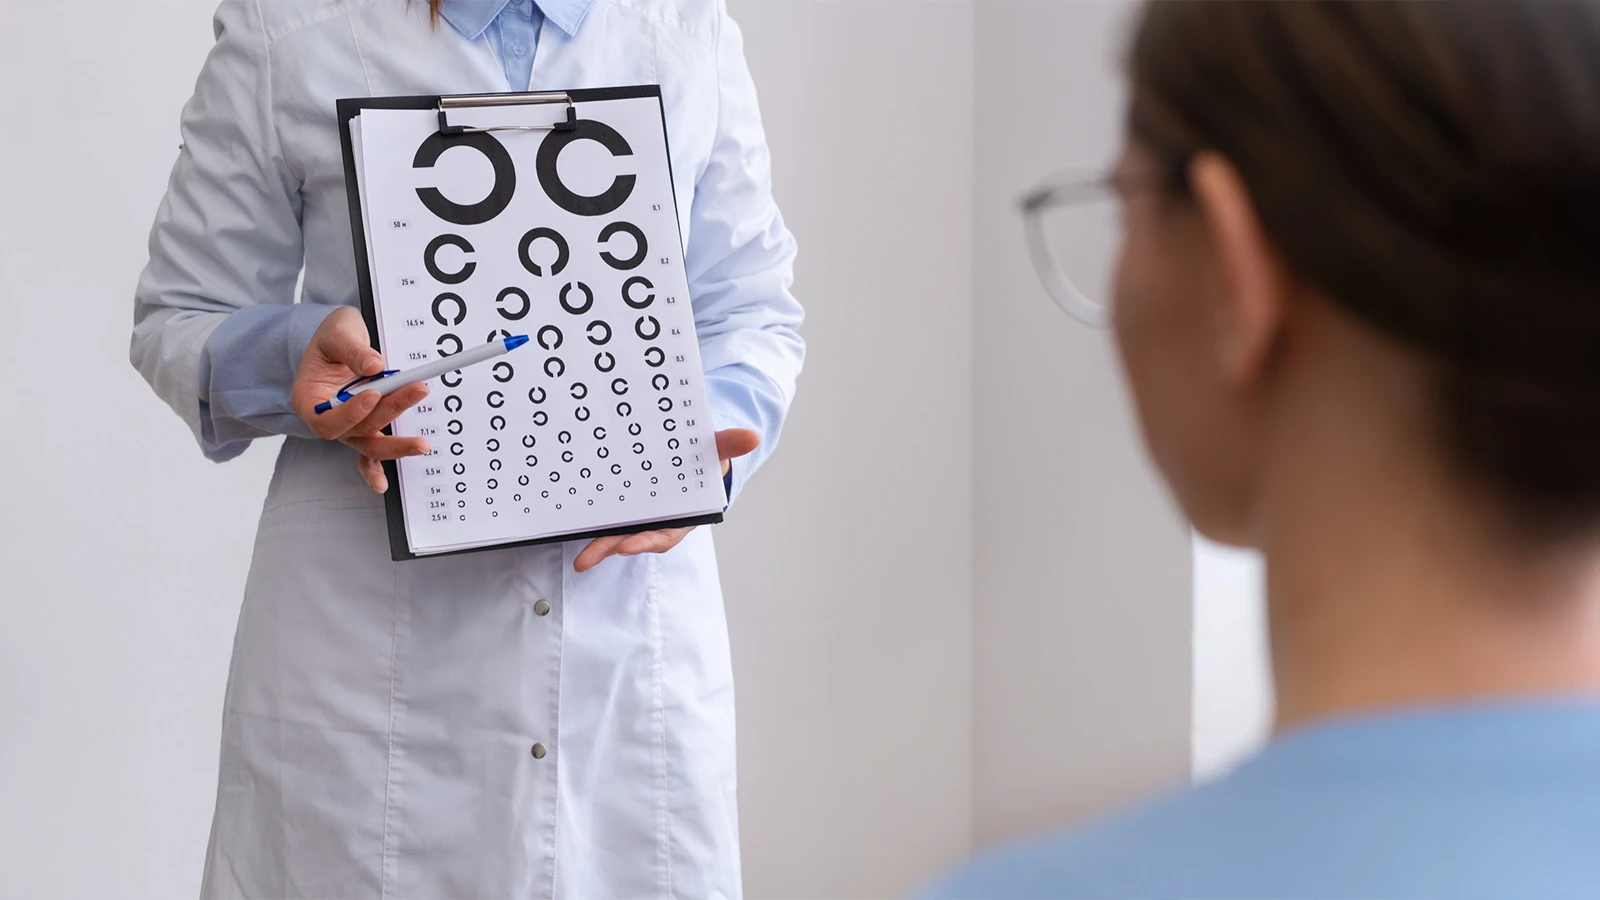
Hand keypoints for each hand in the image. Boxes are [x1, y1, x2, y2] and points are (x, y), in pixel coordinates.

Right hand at [291, 306, 430, 492]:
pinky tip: (383, 484)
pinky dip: (374, 469)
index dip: (350, 411)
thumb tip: (376, 366)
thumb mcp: (338, 332)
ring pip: (370, 442)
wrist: (341, 339)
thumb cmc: (333, 337)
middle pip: (356, 430)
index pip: (327, 419)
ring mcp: (349, 426)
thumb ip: (353, 350)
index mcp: (309, 399)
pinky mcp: (365, 428)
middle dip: (388, 414)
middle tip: (416, 392)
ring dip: (396, 444)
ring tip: (421, 443)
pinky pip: (369, 453)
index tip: (373, 393)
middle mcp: (327, 418)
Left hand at [572, 428, 759, 572]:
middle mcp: (659, 520)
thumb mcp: (717, 450)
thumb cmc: (705, 458)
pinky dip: (592, 523)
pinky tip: (570, 525)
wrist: (692, 455)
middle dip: (611, 548)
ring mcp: (639, 515)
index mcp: (682, 514)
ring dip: (598, 546)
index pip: (664, 533)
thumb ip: (728, 444)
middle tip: (588, 558)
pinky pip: (607, 516)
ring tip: (579, 559)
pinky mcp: (623, 506)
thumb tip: (751, 436)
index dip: (646, 541)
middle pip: (633, 538)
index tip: (628, 546)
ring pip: (617, 533)